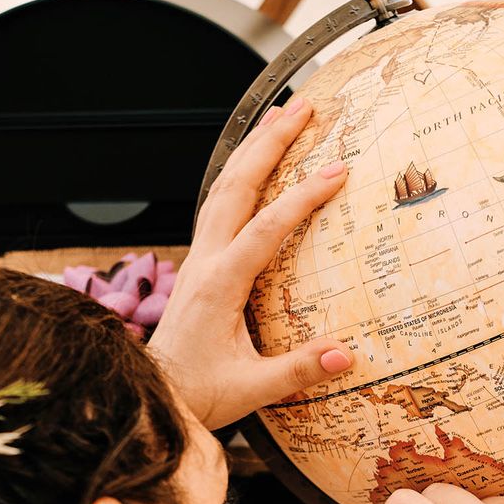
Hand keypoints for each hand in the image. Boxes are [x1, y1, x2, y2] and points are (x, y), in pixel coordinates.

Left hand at [149, 98, 352, 428]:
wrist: (157, 395)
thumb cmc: (200, 392)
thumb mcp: (251, 389)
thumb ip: (298, 370)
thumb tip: (346, 357)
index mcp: (219, 285)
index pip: (265, 228)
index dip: (302, 198)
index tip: (337, 172)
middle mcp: (204, 262)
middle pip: (236, 185)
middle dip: (270, 143)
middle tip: (305, 108)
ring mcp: (199, 259)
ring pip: (223, 188)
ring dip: (252, 150)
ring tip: (281, 119)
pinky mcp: (200, 265)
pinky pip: (218, 206)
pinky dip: (238, 176)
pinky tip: (254, 168)